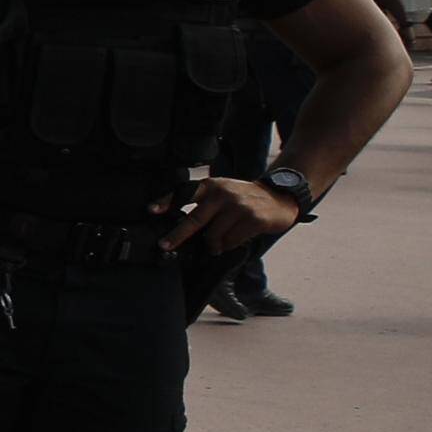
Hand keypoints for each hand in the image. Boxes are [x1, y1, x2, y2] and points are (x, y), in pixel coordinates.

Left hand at [167, 173, 300, 256]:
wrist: (279, 197)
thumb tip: (181, 227)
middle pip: (194, 219)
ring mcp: (239, 206)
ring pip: (214, 235)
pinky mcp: (253, 219)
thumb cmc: (244, 198)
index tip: (151, 210)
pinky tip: (233, 241)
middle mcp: (223, 194)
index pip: (185, 193)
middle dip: (177, 235)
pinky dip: (229, 245)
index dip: (167, 201)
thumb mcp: (222, 191)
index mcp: (212, 186)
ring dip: (213, 245)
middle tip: (165, 245)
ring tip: (216, 245)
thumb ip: (204, 203)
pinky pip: (231, 241)